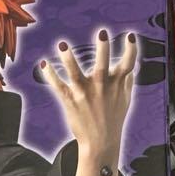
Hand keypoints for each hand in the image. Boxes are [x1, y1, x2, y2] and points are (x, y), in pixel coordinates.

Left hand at [41, 30, 137, 159]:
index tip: (130, 36)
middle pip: (103, 65)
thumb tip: (131, 68)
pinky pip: (58, 85)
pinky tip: (44, 64)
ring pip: (75, 73)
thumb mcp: (125, 100)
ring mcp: (84, 93)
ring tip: (61, 45)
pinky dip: (50, 75)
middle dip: (103, 48)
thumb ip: (126, 81)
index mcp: (117, 84)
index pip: (128, 64)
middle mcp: (101, 87)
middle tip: (102, 32)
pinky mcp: (70, 100)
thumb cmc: (113, 119)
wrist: (100, 143)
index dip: (131, 49)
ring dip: (68, 59)